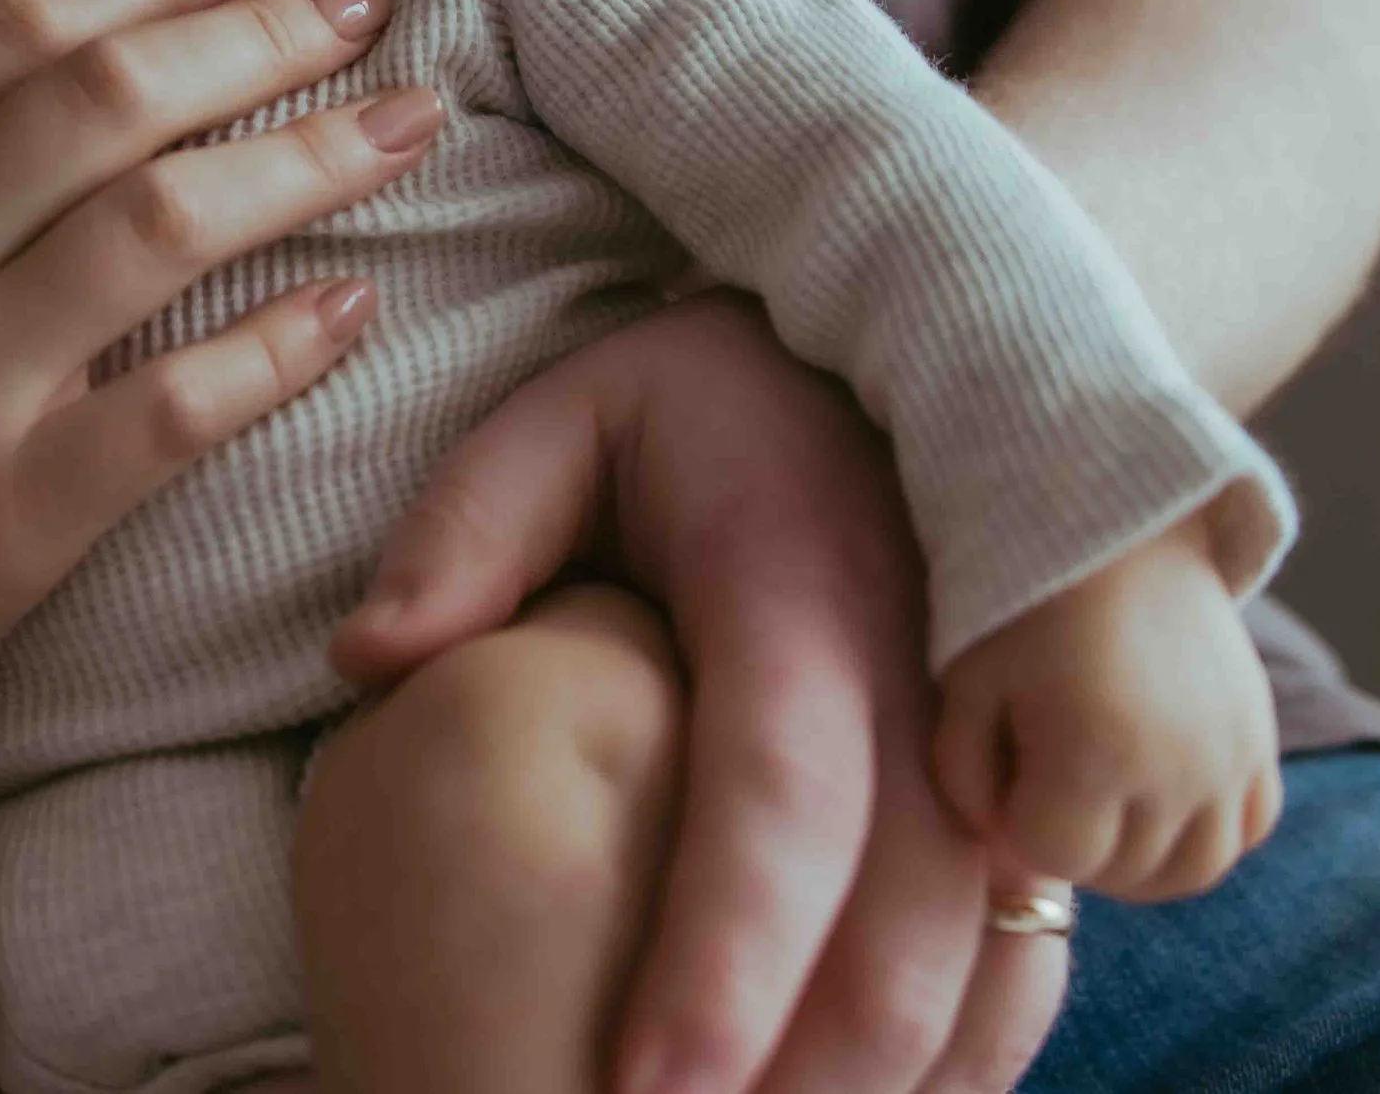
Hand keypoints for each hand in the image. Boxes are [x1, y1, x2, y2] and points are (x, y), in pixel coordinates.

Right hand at [0, 0, 442, 782]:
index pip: (11, 32)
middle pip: (110, 101)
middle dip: (254, 38)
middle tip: (359, 10)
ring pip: (161, 226)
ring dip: (304, 160)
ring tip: (402, 126)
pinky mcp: (7, 515)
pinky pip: (173, 408)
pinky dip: (276, 347)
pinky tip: (353, 304)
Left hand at [330, 290, 1066, 1093]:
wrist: (877, 357)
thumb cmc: (688, 405)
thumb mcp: (565, 418)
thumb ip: (468, 529)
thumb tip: (368, 663)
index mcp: (799, 580)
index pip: (776, 790)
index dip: (727, 950)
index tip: (647, 1084)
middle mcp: (923, 665)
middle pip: (906, 906)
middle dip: (817, 1066)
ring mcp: (986, 722)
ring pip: (978, 941)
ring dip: (891, 1072)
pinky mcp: (1007, 764)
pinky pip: (1012, 931)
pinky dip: (957, 1042)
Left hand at [936, 515, 1280, 900]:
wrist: (1106, 527)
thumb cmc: (1015, 604)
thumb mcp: (964, 686)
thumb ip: (966, 780)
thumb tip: (1004, 845)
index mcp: (1096, 750)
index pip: (1056, 854)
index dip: (1016, 824)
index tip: (1003, 770)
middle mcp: (1178, 767)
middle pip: (1126, 872)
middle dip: (1074, 844)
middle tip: (1043, 784)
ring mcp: (1230, 758)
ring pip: (1194, 870)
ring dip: (1140, 860)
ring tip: (1096, 806)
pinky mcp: (1259, 739)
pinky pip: (1245, 830)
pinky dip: (1203, 833)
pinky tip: (1155, 798)